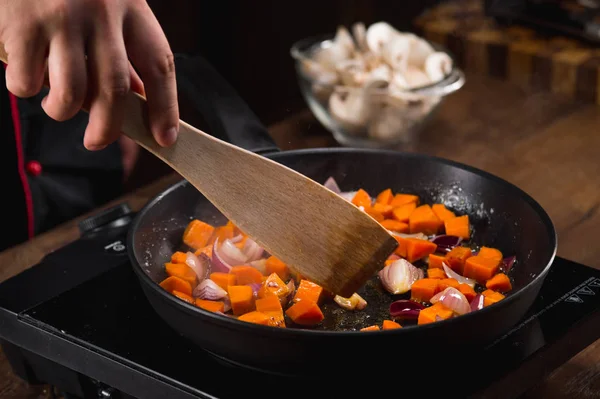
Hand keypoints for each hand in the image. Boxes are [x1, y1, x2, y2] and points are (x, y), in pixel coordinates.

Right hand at [0, 0, 178, 149]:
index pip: (159, 65)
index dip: (165, 107)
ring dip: (62, 111)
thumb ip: (123, 45)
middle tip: (96, 141)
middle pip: (115, 89)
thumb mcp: (110, 2)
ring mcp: (61, 18)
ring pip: (71, 93)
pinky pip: (27, 81)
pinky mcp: (22, 24)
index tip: (165, 137)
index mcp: (131, 6)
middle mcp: (101, 13)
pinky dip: (27, 88)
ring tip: (56, 106)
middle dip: (108, 128)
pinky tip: (26, 71)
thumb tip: (137, 95)